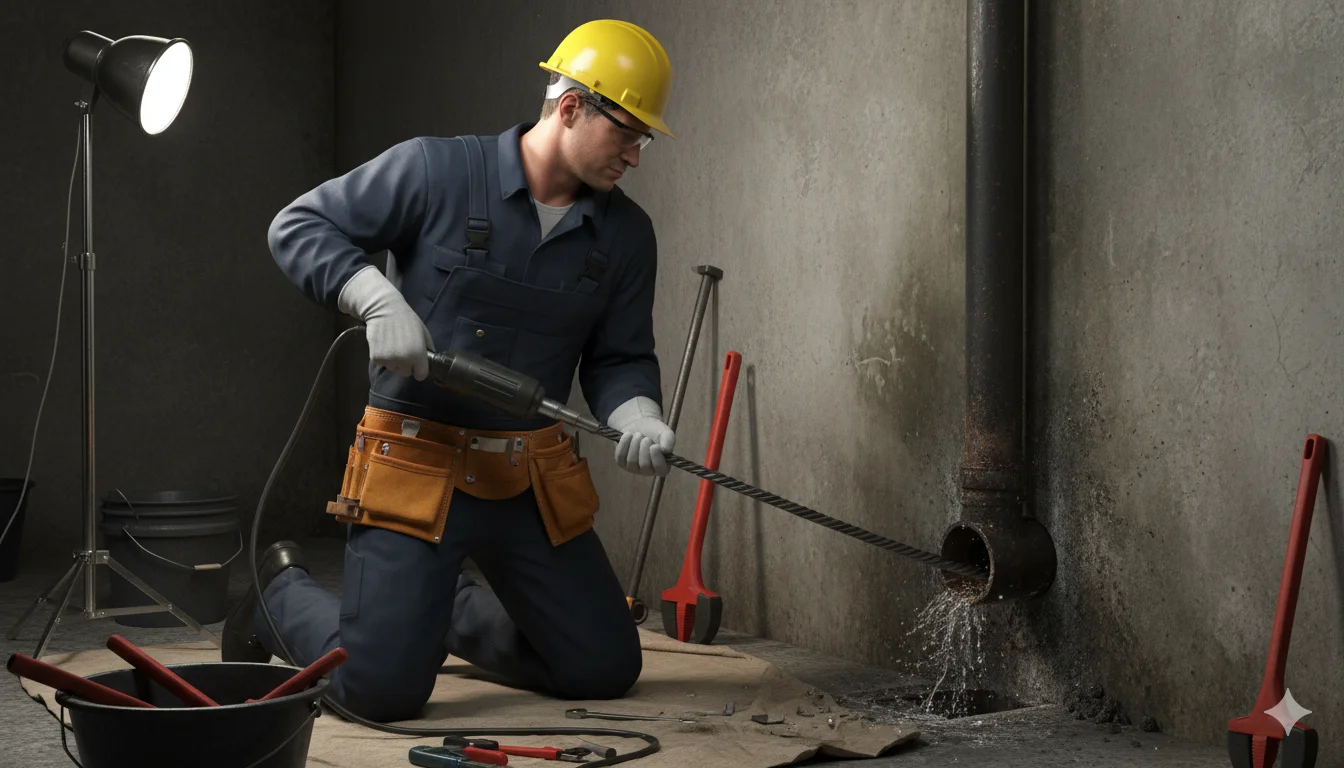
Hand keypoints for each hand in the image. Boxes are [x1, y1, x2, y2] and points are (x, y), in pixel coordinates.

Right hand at [337, 265, 434, 379]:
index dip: (419, 370)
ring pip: (393, 368)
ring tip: (392, 345)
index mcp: (418, 355)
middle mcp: (403, 360)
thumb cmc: (407, 319)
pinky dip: (382, 356)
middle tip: (402, 350)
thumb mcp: (424, 332)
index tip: (416, 365)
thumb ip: (428, 348)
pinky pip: (382, 363)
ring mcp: (389, 360)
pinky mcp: (376, 358)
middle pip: (406, 373)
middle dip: (405, 365)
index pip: (421, 375)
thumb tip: (430, 360)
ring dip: (393, 361)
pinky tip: (383, 344)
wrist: (384, 309)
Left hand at [607, 396, 675, 475]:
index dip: (657, 459)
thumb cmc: (655, 431)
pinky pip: (620, 457)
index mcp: (662, 466)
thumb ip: (669, 440)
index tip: (654, 446)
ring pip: (632, 462)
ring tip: (638, 434)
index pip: (660, 469)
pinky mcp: (622, 463)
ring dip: (634, 446)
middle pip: (645, 466)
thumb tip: (666, 450)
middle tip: (646, 438)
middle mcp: (648, 471)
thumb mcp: (665, 432)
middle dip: (644, 450)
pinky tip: (628, 435)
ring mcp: (634, 468)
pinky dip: (624, 444)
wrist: (639, 424)